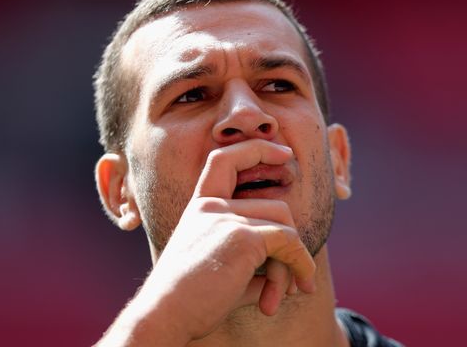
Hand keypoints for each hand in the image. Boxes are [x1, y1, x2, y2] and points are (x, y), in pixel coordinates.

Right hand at [98, 140, 316, 345]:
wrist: (165, 317)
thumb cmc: (190, 304)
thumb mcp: (224, 274)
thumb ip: (254, 266)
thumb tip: (293, 276)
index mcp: (200, 208)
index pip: (225, 159)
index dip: (256, 149)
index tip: (284, 153)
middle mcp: (211, 207)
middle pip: (275, 206)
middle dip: (291, 245)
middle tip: (293, 285)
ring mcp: (226, 217)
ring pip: (286, 225)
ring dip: (293, 263)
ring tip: (280, 297)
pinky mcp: (242, 237)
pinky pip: (289, 242)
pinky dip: (301, 264)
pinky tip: (299, 288)